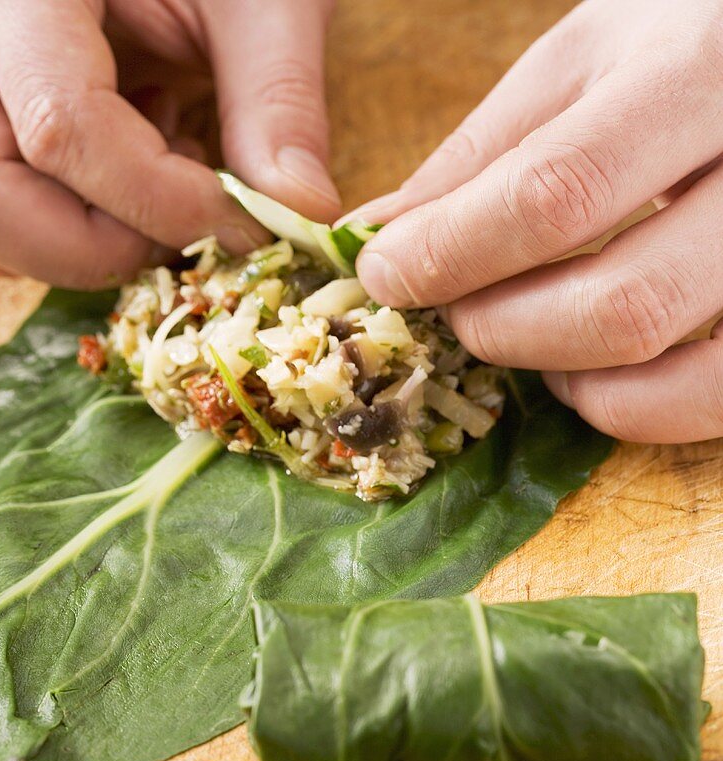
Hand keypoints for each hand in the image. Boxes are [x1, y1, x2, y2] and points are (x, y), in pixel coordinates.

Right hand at [0, 0, 337, 286]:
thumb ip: (276, 98)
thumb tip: (303, 214)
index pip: (60, 124)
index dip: (158, 201)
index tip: (244, 226)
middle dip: (104, 247)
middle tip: (195, 225)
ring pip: (0, 225)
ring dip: (92, 240)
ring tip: (170, 169)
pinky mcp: (2, 117)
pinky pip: (18, 212)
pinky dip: (84, 223)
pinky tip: (144, 158)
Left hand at [355, 0, 722, 443]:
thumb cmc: (676, 43)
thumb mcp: (578, 63)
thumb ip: (482, 154)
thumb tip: (379, 238)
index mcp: (699, 73)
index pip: (559, 193)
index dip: (453, 252)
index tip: (388, 273)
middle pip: (621, 305)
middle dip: (504, 329)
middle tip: (456, 312)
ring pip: (671, 371)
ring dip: (567, 378)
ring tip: (525, 338)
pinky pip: (712, 401)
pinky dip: (633, 408)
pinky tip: (593, 371)